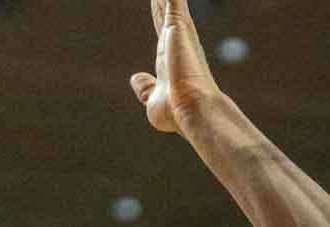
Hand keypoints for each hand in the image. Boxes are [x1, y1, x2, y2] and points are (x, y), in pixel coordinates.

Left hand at [131, 0, 223, 134]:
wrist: (192, 110)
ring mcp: (179, 32)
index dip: (157, 13)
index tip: (155, 2)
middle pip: (164, 8)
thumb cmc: (176, 113)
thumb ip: (145, 87)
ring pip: (168, 0)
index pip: (161, 27)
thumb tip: (136, 78)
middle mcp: (176, 41)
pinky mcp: (178, 24)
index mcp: (169, 56)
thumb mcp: (151, 100)